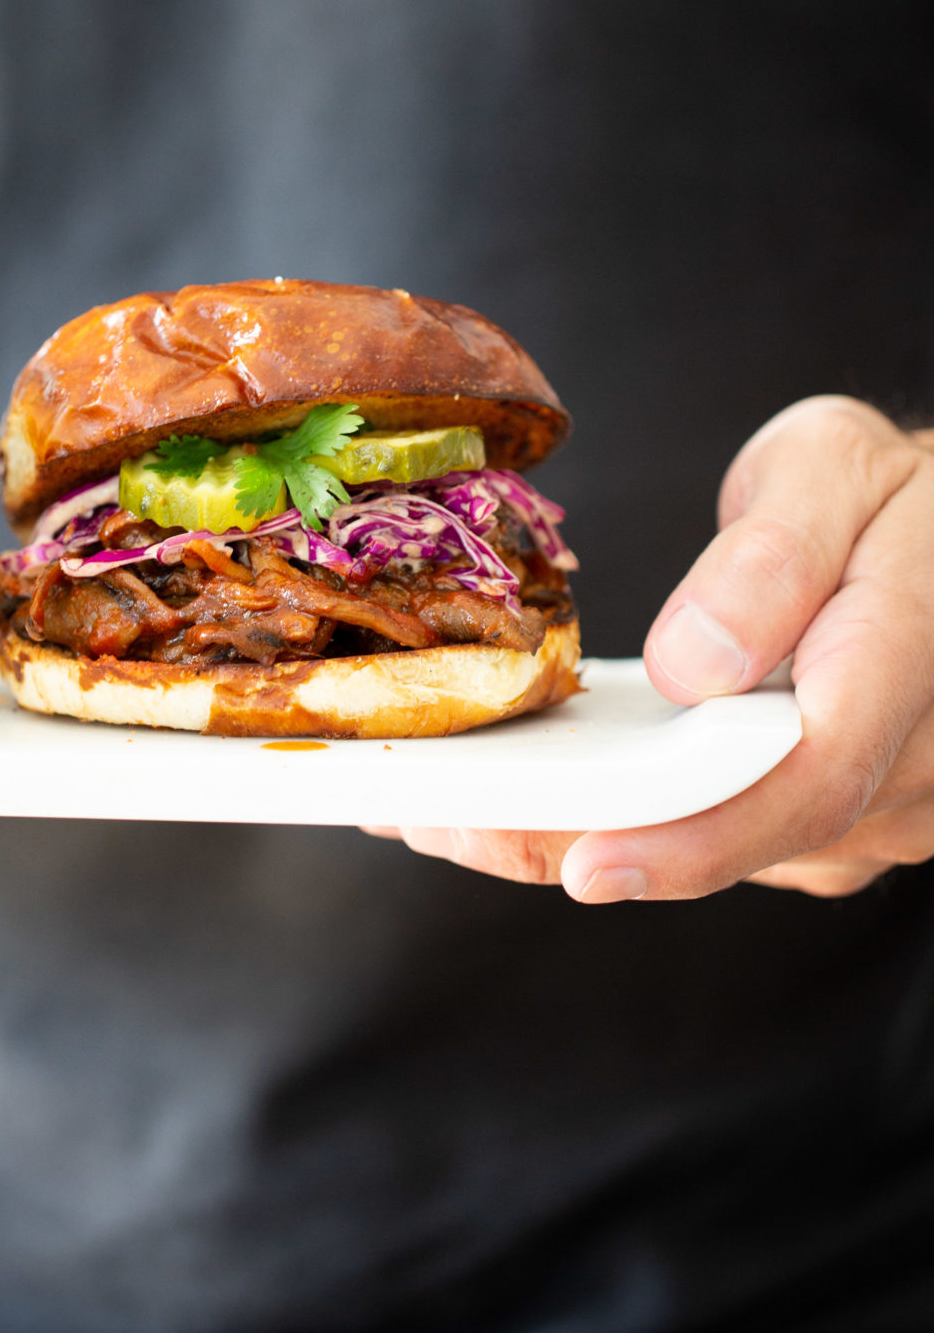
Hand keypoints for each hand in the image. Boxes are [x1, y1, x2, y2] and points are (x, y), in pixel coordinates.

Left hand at [365, 397, 933, 902]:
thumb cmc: (883, 494)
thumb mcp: (828, 469)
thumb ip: (773, 558)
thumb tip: (695, 666)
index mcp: (914, 658)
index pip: (813, 779)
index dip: (695, 837)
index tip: (587, 863)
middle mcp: (914, 765)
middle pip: (746, 837)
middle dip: (586, 840)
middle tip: (444, 822)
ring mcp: (879, 810)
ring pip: (724, 852)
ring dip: (586, 834)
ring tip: (449, 805)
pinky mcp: (830, 823)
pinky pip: (723, 836)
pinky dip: (624, 820)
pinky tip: (521, 792)